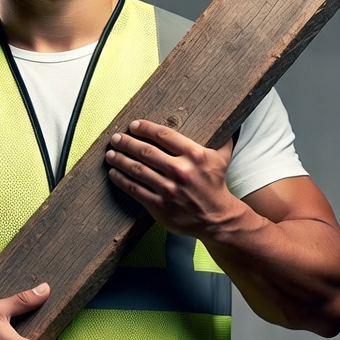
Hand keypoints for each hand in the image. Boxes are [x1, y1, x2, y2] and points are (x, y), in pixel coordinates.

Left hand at [105, 120, 236, 237]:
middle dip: (126, 142)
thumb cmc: (216, 186)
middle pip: (146, 150)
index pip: (164, 135)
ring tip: (110, 154)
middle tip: (115, 138)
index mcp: (194, 155)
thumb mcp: (221, 159)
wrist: (217, 218)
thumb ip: (222, 139)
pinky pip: (135, 189)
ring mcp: (168, 188)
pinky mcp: (159, 205)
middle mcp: (180, 170)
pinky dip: (121, 179)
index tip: (133, 125)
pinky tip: (113, 173)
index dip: (145, 128)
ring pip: (137, 169)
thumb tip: (230, 121)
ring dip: (119, 159)